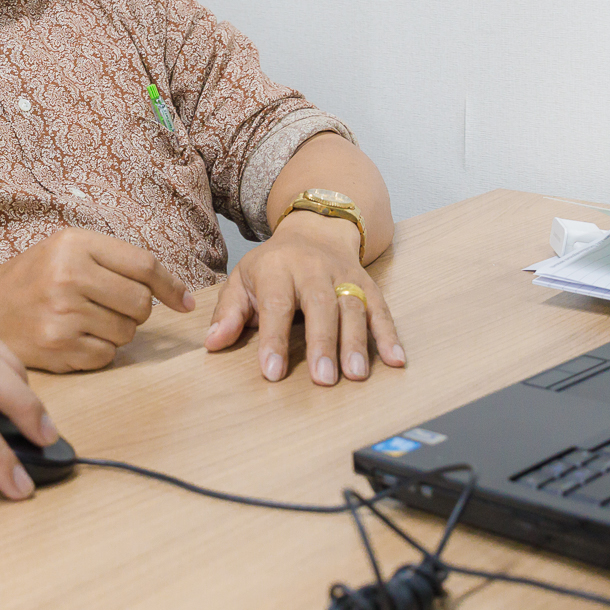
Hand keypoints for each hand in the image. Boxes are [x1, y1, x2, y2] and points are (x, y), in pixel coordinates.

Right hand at [0, 228, 193, 371]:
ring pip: (127, 333)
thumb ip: (119, 261)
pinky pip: (107, 356)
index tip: (184, 302)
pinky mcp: (58, 349)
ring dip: (117, 331)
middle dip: (136, 309)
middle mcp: (68, 277)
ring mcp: (63, 315)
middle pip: (141, 303)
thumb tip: (182, 297)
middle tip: (111, 306)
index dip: (172, 285)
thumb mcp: (68, 248)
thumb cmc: (33, 278)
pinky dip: (99, 350)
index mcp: (74, 244)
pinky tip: (75, 337)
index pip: (144, 265)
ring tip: (86, 319)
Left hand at [204, 212, 403, 384]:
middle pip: (320, 306)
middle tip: (323, 380)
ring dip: (357, 343)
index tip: (272, 372)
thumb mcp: (243, 280)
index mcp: (278, 269)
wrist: (315, 229)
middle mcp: (313, 270)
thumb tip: (213, 343)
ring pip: (353, 308)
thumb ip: (229, 312)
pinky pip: (381, 309)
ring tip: (356, 376)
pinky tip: (396, 361)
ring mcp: (344, 276)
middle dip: (322, 343)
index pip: (276, 305)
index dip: (274, 339)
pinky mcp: (368, 284)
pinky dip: (390, 335)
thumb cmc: (273, 265)